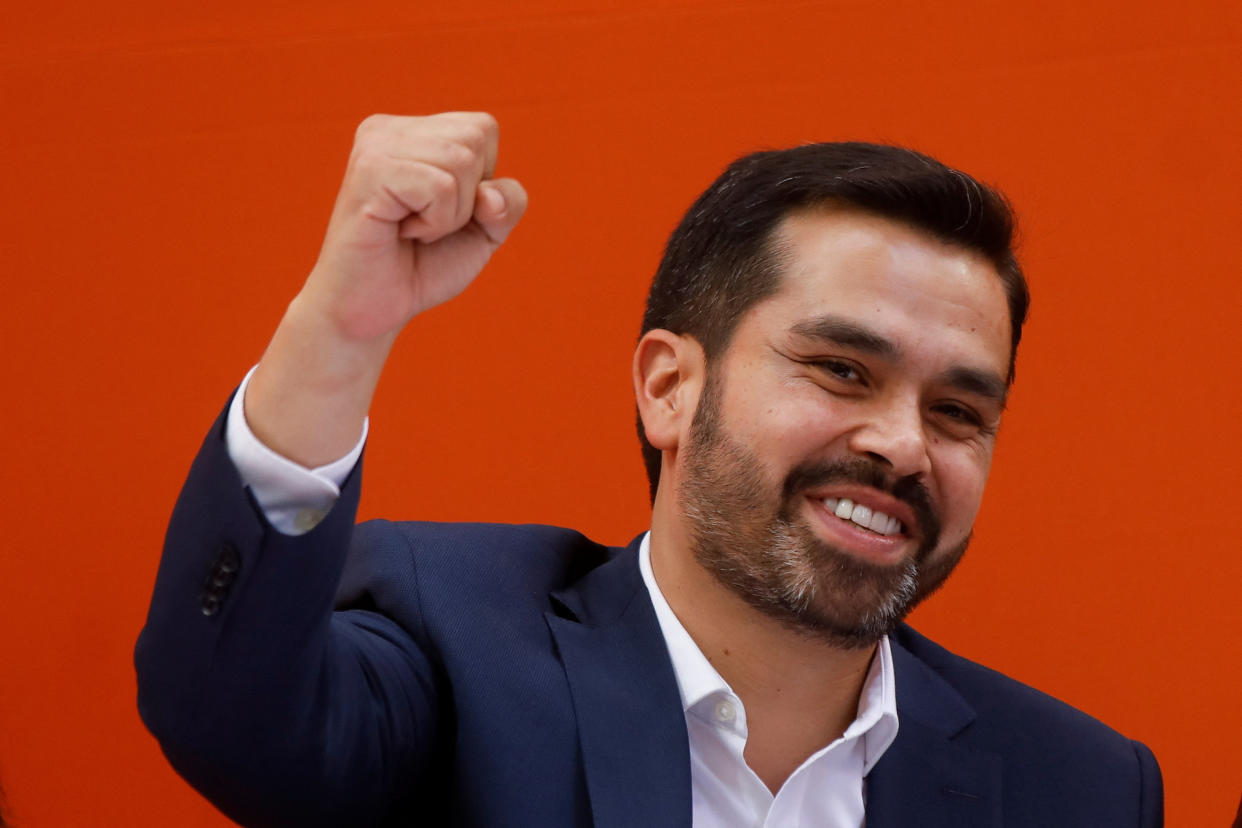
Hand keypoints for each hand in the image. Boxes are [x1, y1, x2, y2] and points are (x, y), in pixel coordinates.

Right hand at [303, 112, 527, 342]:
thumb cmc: (422, 266)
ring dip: (449, 214)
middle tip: (422, 224)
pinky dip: (435, 223)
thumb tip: (489, 194)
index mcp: (412, 131)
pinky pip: (441, 187)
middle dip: (467, 198)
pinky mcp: (370, 170)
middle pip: (477, 138)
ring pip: (462, 161)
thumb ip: (508, 203)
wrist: (371, 310)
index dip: (481, 183)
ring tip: (410, 228)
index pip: (483, 129)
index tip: (439, 211)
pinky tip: (400, 232)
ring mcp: (376, 144)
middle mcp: (388, 128)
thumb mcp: (484, 231)